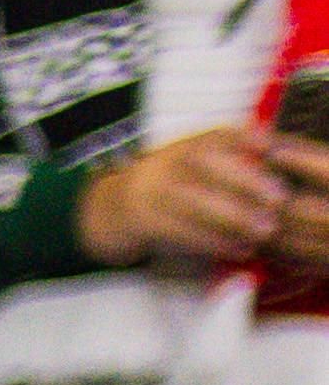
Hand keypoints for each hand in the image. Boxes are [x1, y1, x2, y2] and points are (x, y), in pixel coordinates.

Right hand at [78, 122, 328, 276]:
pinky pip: (180, 231)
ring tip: (264, 231)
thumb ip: (224, 161)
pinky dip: (212, 242)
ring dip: (234, 217)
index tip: (269, 148)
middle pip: (206, 165)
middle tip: (277, 199)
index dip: (243, 138)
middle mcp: (164, 164)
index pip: (215, 135)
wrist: (106, 211)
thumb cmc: (163, 191)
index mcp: (182, 147)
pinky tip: (237, 249)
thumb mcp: (187, 166)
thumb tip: (273, 162)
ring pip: (194, 201)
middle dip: (246, 180)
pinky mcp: (142, 222)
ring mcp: (150, 192)